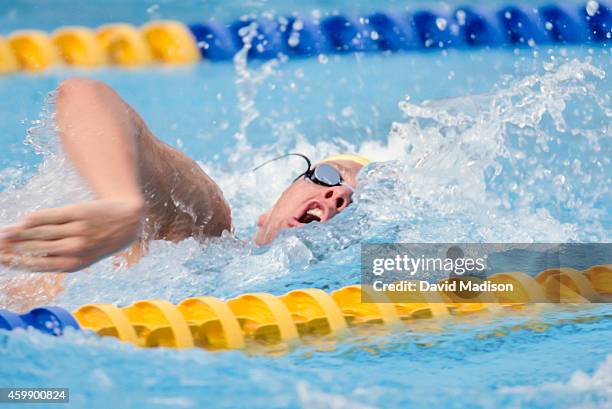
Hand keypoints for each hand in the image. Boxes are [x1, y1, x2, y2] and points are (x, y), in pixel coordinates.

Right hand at [0, 199, 143, 271]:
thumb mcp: (85, 256)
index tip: (0, 259)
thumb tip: (27, 258)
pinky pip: (52, 216)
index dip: (16, 262)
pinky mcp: (79, 213)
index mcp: (74, 264)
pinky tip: (24, 220)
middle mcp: (75, 248)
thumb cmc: (102, 240)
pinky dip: (36, 219)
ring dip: (19, 233)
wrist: (129, 220)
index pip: (37, 264)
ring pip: (41, 232)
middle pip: (35, 248)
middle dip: (12, 248)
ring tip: (2, 233)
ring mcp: (77, 230)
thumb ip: (59, 258)